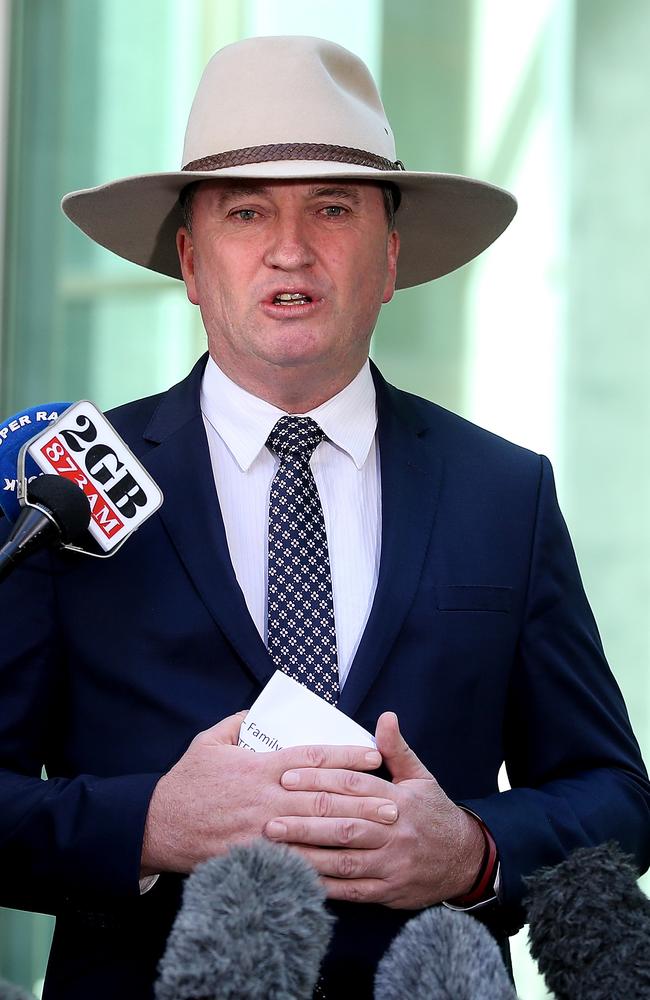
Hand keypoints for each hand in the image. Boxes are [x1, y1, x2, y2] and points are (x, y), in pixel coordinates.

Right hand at [141, 712, 391, 874]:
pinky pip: (294, 861)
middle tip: (395, 804)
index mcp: (260, 765)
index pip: (313, 757)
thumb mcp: (207, 741)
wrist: (157, 825)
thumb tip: (254, 713)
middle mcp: (267, 796)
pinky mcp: (254, 856)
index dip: (347, 755)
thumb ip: (234, 724)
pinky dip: (322, 864)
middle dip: (362, 799)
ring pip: (316, 830)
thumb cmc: (185, 782)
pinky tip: (347, 867)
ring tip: (381, 833)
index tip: (376, 755)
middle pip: (324, 796)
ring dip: (352, 832)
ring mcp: (262, 829)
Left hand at [264, 711, 484, 908]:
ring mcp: (392, 864)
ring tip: (276, 848)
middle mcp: (394, 831)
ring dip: (308, 854)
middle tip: (270, 817)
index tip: (287, 777)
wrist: (465, 860)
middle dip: (304, 821)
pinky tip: (299, 878)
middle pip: (344, 824)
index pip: (354, 786)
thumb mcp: (421, 777)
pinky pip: (352, 890)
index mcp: (399, 799)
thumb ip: (397, 750)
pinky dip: (325, 886)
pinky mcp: (389, 891)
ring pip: (344, 859)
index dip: (319, 779)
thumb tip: (386, 716)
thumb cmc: (434, 813)